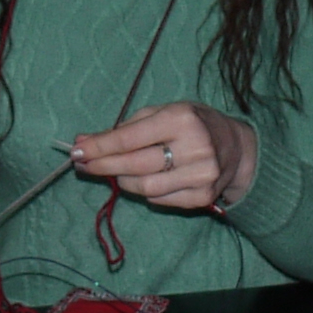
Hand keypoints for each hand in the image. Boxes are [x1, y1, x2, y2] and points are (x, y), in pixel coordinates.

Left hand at [72, 101, 256, 212]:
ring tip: (118, 171)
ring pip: (144, 187)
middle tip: (83, 165)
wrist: (236, 148)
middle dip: (103, 166)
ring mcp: (201, 175)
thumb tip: (84, 142)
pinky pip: (159, 199)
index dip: (99, 147)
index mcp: (182, 119)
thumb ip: (125, 128)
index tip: (76, 151)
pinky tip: (147, 179)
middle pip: (134, 165)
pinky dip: (146, 191)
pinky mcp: (202, 197)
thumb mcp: (163, 112)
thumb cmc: (192, 125)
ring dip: (124, 180)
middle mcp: (195, 147)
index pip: (130, 138)